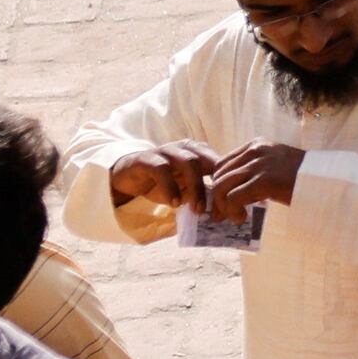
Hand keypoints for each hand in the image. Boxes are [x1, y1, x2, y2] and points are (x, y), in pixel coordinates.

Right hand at [105, 146, 219, 236]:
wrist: (126, 177)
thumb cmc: (161, 183)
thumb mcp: (183, 190)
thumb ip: (201, 194)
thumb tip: (223, 210)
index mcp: (198, 152)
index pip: (220, 162)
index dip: (227, 183)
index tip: (231, 205)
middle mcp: (185, 148)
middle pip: (209, 160)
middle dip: (216, 185)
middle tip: (217, 209)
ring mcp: (166, 151)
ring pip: (189, 162)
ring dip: (196, 186)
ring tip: (196, 209)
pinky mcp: (146, 158)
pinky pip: (161, 169)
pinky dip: (170, 186)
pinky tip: (174, 203)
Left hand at [200, 142, 307, 219]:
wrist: (327, 180)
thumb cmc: (303, 177)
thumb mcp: (274, 165)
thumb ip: (253, 169)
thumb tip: (228, 188)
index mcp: (258, 144)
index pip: (222, 163)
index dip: (217, 184)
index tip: (223, 201)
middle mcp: (256, 150)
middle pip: (218, 175)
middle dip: (217, 198)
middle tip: (223, 215)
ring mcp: (260, 165)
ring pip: (222, 187)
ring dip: (224, 207)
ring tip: (236, 217)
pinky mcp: (264, 181)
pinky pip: (233, 198)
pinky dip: (232, 212)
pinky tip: (242, 218)